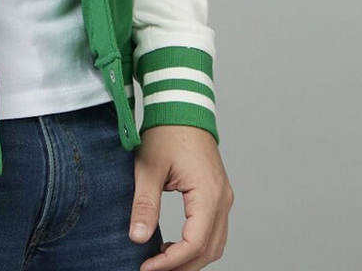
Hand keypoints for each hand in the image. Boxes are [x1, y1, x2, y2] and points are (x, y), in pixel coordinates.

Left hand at [128, 126, 233, 270]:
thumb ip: (144, 204)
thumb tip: (137, 238)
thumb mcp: (148, 167)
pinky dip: (196, 244)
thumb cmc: (165, 132)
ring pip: (214, 244)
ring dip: (190, 258)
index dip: (170, 262)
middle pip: (209, 250)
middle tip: (151, 269)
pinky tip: (172, 245)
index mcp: (208, 194)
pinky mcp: (218, 194)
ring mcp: (224, 197)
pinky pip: (213, 230)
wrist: (181, 106)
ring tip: (160, 261)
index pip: (194, 243)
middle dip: (181, 266)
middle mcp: (223, 199)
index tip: (146, 267)